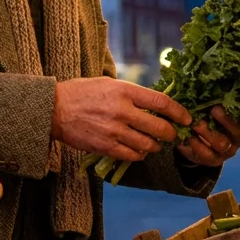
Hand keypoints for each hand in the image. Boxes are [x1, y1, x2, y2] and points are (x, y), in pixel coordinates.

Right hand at [52, 77, 192, 161]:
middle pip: (160, 128)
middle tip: (172, 135)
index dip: (179, 112)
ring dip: (155, 146)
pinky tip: (137, 150)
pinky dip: (139, 155)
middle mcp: (122, 111)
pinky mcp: (106, 147)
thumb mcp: (108, 83)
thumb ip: (132, 93)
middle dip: (171, 134)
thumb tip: (155, 103)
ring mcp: (114, 131)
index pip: (162, 103)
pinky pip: (132, 156)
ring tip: (153, 143)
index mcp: (125, 91)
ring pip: (148, 145)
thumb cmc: (81, 92)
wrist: (53, 109)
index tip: (186, 118)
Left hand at [177, 105, 239, 167]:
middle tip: (211, 110)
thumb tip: (209, 85)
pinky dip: (196, 145)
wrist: (198, 141)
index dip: (234, 113)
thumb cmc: (208, 119)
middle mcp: (236, 140)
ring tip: (195, 125)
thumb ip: (214, 102)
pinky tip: (187, 137)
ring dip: (207, 133)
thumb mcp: (212, 110)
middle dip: (224, 121)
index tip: (219, 105)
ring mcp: (226, 152)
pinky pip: (206, 154)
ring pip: (221, 144)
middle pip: (236, 133)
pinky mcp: (213, 160)